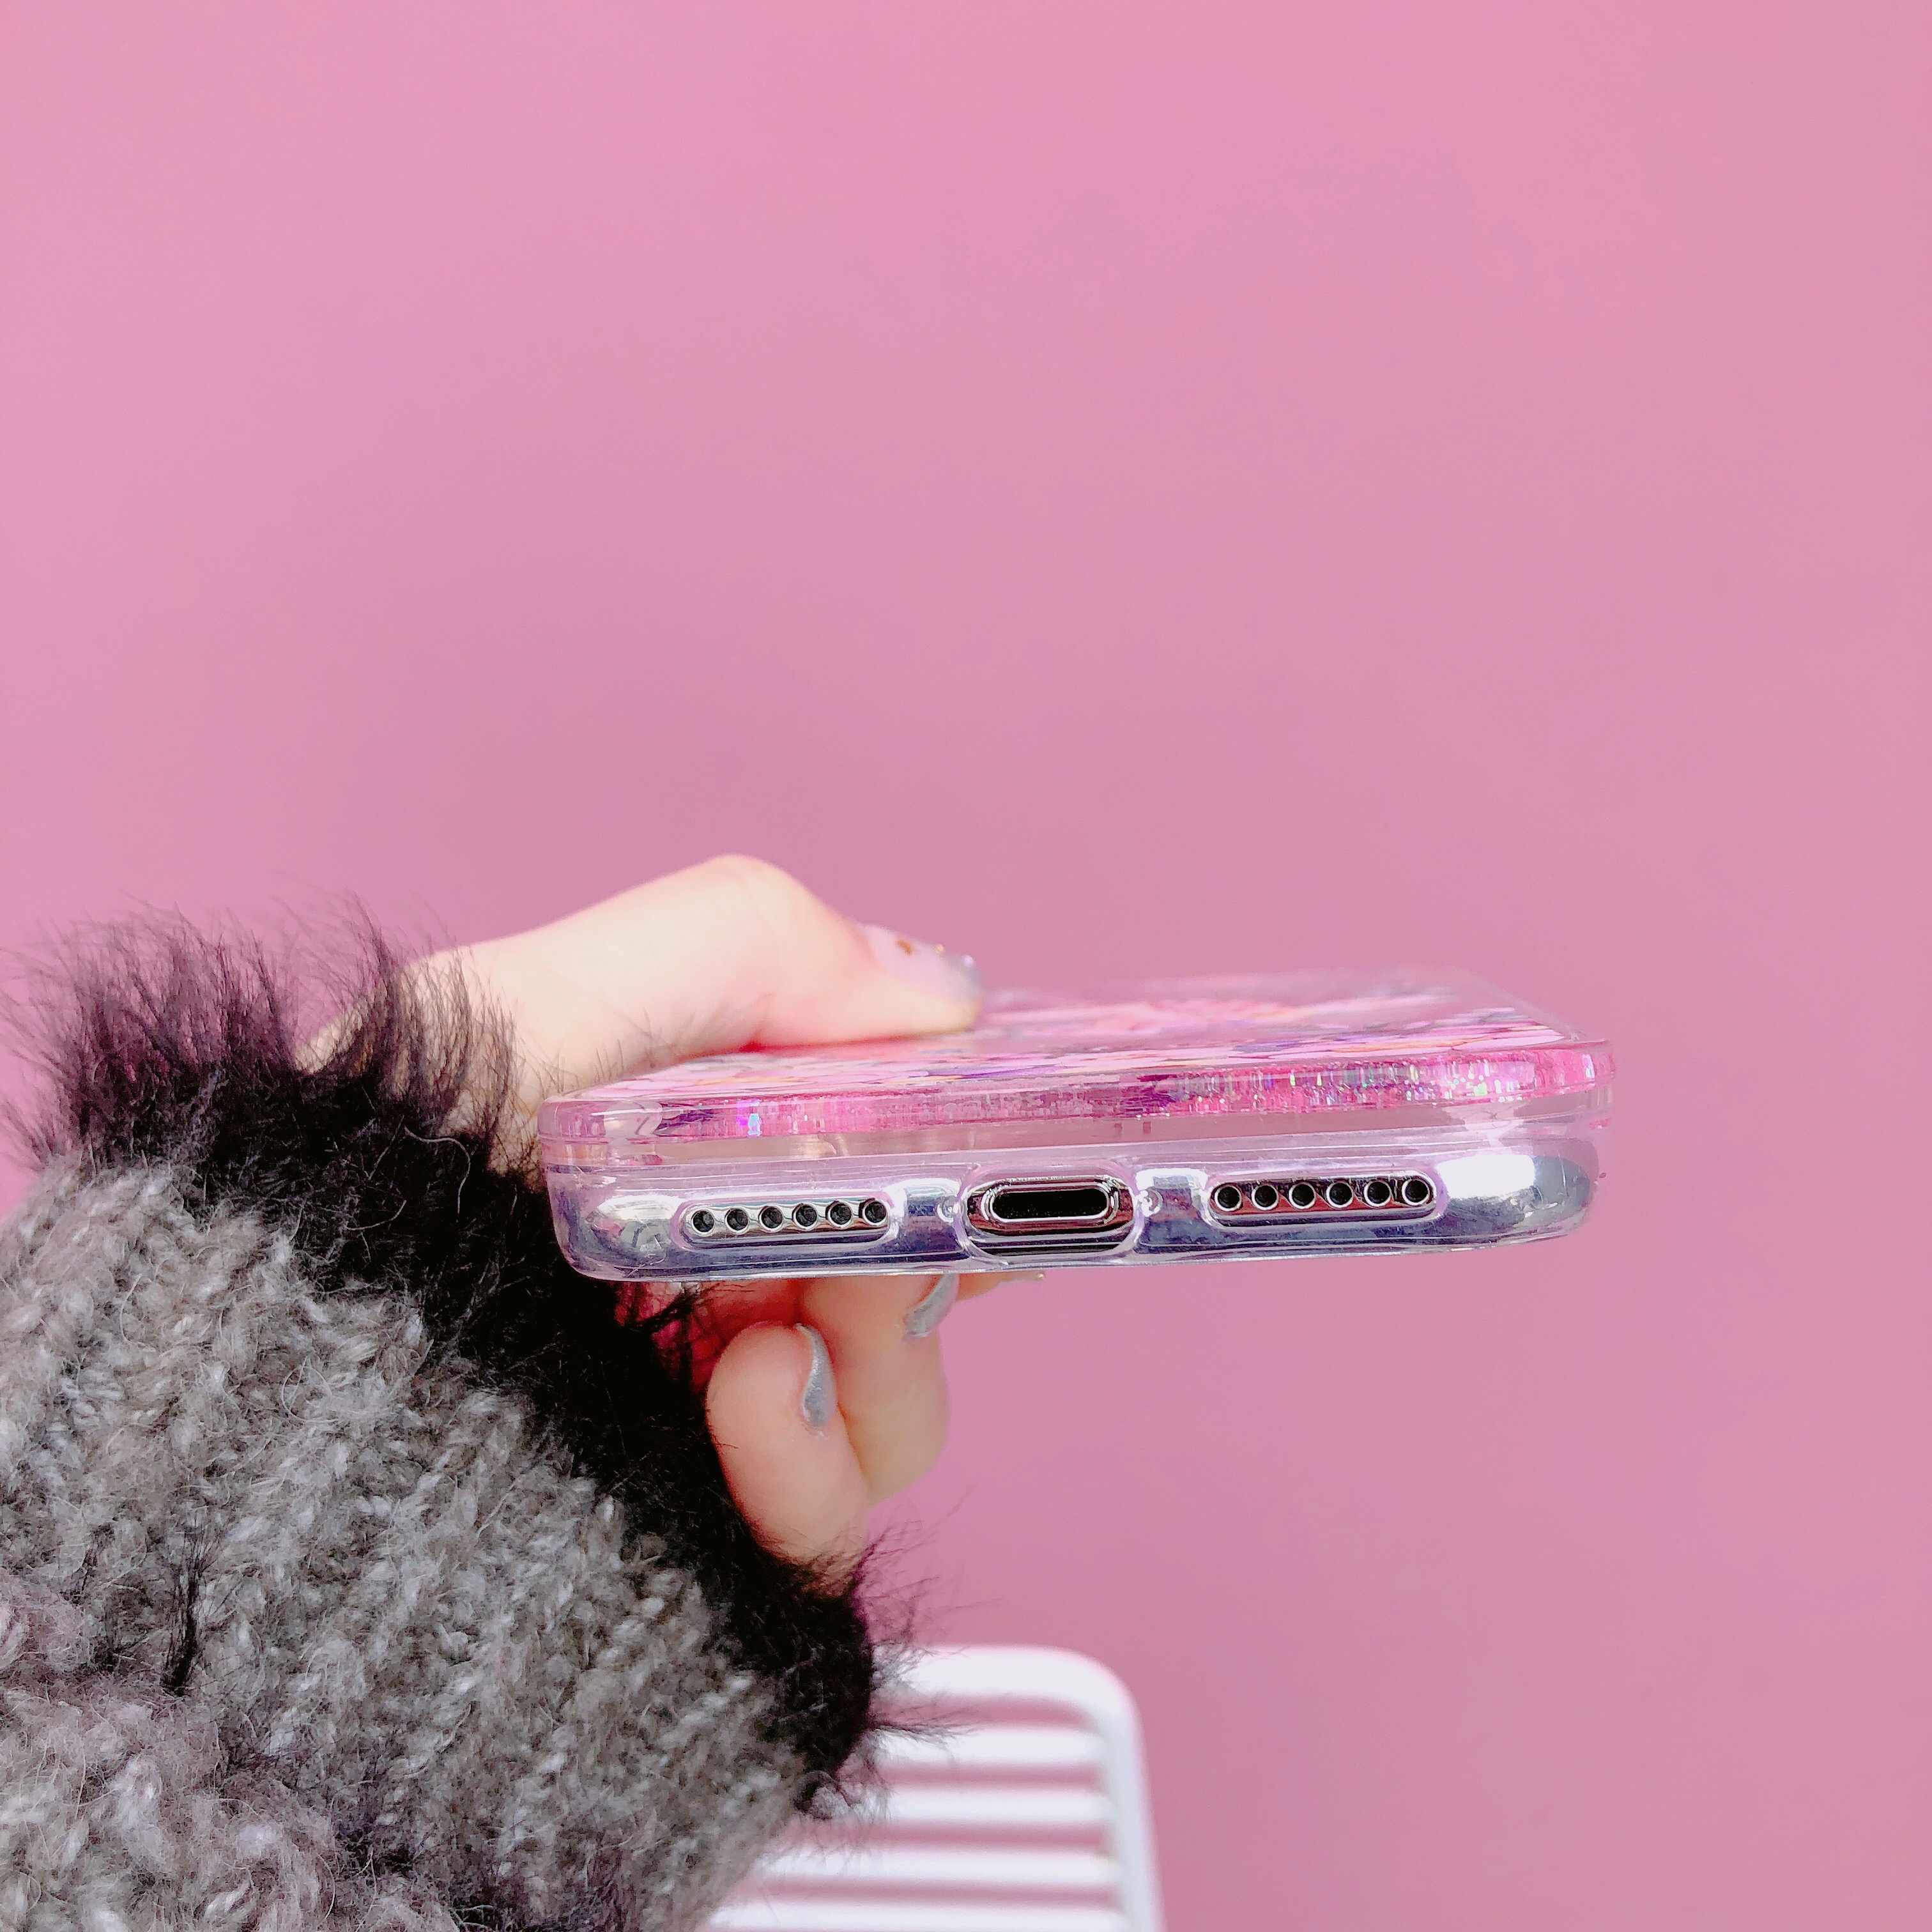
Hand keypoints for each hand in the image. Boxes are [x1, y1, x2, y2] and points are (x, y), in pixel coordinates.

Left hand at [440, 856, 996, 1580]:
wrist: (256, 1420)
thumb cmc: (370, 1181)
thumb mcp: (527, 1011)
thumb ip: (741, 945)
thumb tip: (940, 991)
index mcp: (682, 1152)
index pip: (878, 1140)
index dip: (951, 1139)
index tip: (985, 1141)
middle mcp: (705, 1280)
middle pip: (911, 1274)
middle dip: (917, 1253)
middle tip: (871, 1249)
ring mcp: (702, 1419)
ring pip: (897, 1409)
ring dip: (875, 1366)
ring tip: (769, 1345)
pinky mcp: (696, 1541)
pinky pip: (830, 1524)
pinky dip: (811, 1467)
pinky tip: (740, 1412)